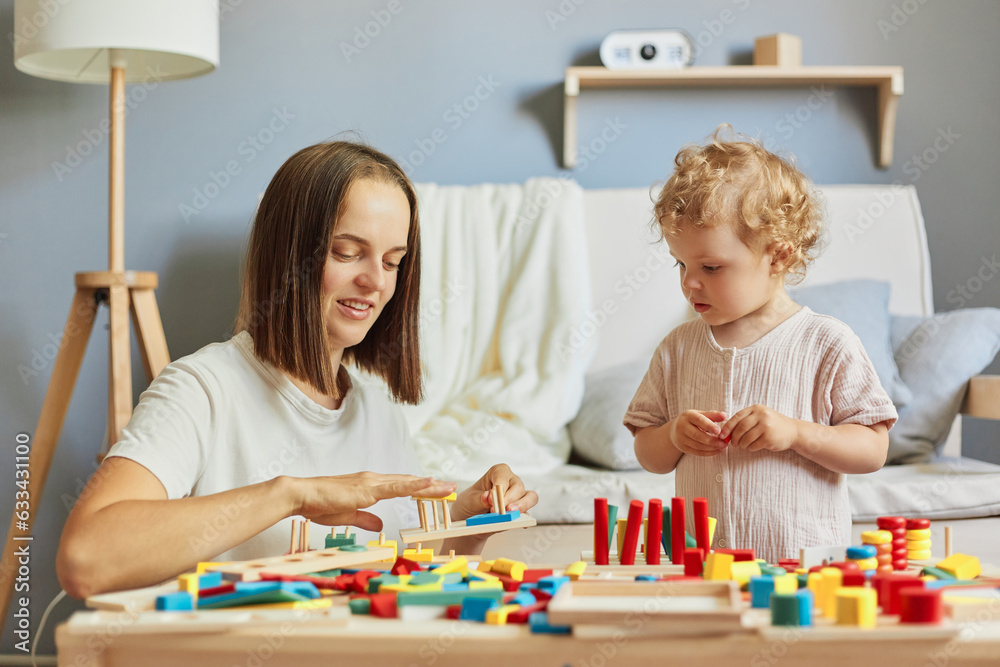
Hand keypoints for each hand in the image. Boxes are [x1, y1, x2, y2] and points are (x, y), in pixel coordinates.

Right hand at [290, 473, 455, 530]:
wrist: (303, 496)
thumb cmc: (321, 505)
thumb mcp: (349, 515)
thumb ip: (366, 519)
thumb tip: (380, 524)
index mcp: (370, 487)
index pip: (401, 487)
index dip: (419, 488)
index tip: (437, 490)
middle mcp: (374, 480)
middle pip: (409, 483)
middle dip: (431, 486)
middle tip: (451, 487)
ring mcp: (372, 482)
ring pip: (407, 482)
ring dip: (429, 485)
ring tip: (447, 486)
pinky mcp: (368, 488)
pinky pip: (396, 486)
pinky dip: (414, 484)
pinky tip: (429, 482)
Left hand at [449, 464, 537, 521]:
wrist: (470, 519)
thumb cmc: (470, 503)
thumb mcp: (469, 500)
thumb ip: (479, 499)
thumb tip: (488, 497)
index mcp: (498, 473)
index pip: (502, 474)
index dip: (499, 486)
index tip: (491, 498)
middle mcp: (511, 482)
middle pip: (518, 486)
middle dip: (509, 499)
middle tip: (498, 510)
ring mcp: (518, 496)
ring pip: (530, 497)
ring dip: (521, 506)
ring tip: (510, 514)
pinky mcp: (521, 511)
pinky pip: (528, 513)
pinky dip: (524, 518)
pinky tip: (520, 524)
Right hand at [669, 410, 728, 456]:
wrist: (675, 429)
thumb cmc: (692, 420)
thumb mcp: (700, 414)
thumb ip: (712, 415)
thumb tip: (724, 415)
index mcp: (688, 416)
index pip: (698, 420)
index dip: (709, 426)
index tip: (719, 431)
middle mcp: (682, 426)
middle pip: (697, 435)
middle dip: (712, 440)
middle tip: (724, 442)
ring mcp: (681, 438)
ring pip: (698, 445)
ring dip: (712, 447)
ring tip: (723, 446)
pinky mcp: (683, 448)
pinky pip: (697, 452)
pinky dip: (709, 452)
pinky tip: (717, 450)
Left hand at [719, 404, 797, 452]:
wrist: (793, 431)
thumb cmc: (772, 425)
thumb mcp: (760, 417)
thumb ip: (745, 420)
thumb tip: (725, 431)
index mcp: (756, 409)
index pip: (737, 417)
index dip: (727, 427)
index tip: (722, 435)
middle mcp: (761, 415)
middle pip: (740, 428)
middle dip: (734, 437)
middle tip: (733, 443)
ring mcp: (766, 426)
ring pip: (746, 438)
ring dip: (742, 444)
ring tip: (743, 445)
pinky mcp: (769, 438)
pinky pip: (753, 445)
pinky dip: (750, 448)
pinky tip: (752, 447)